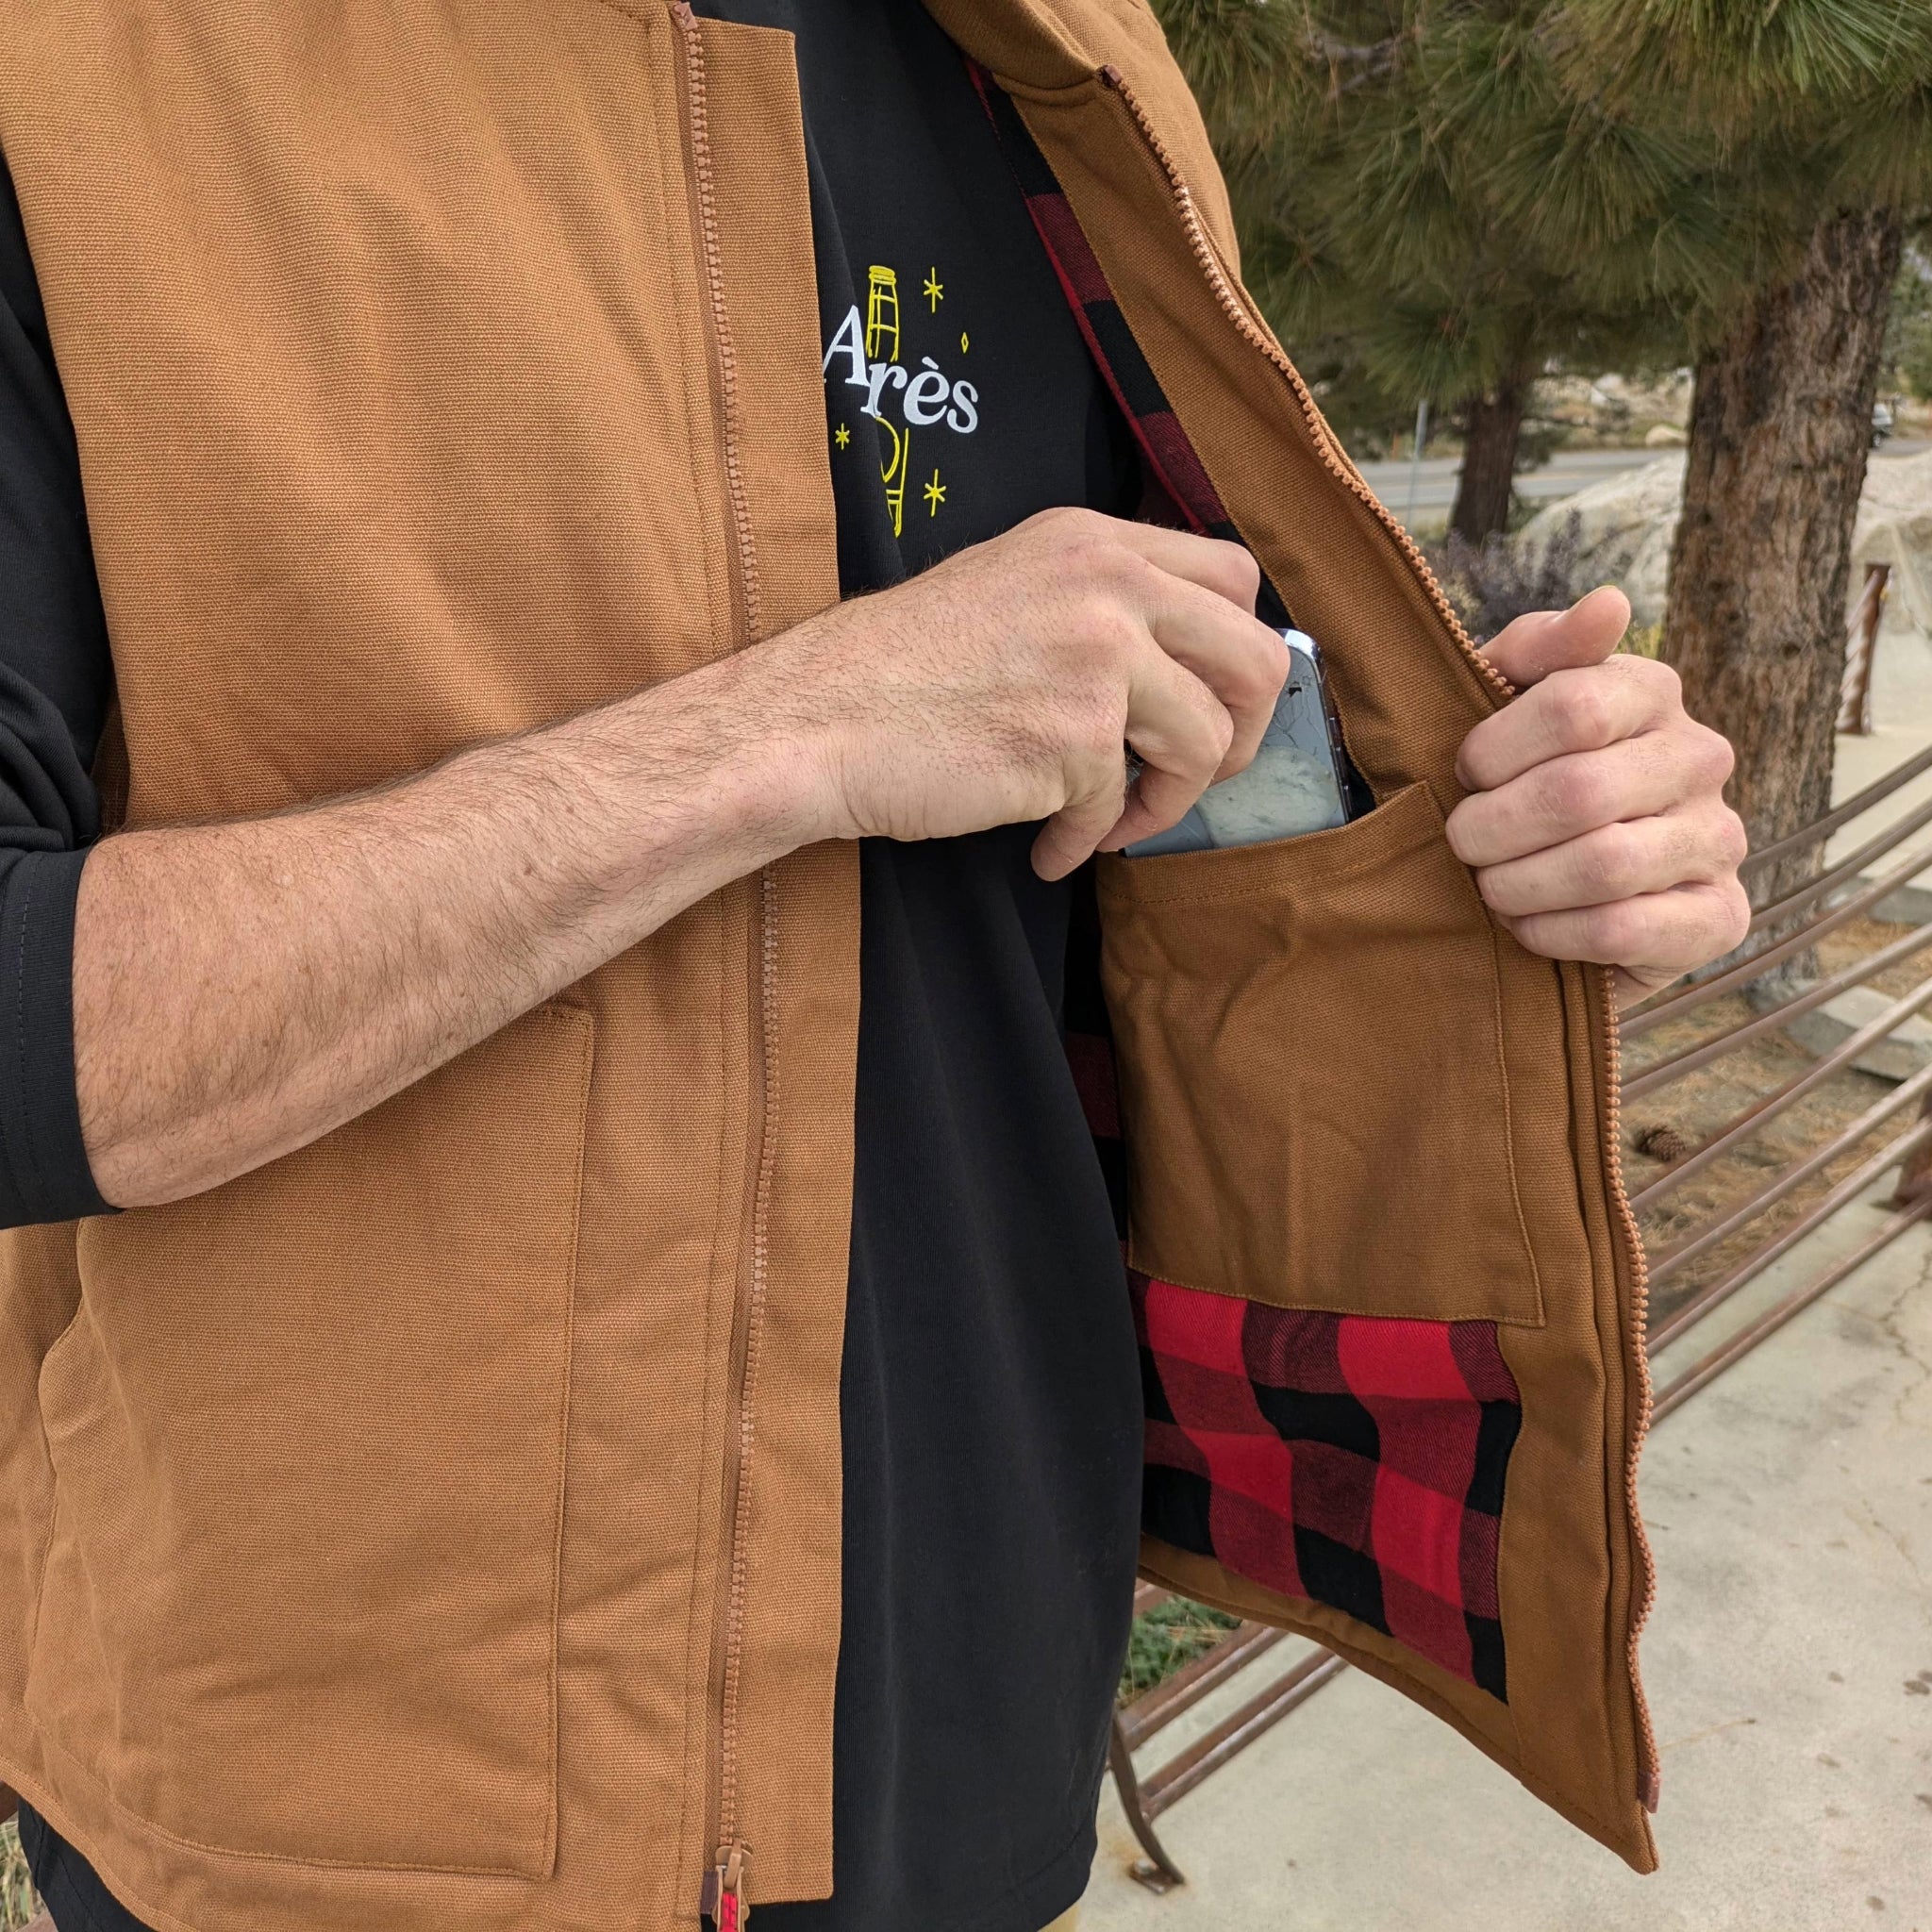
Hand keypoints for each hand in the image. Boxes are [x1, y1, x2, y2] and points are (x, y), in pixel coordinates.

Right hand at [752, 508, 1288, 878]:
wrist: (818, 718)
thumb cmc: (902, 669)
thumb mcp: (1013, 585)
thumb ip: (1100, 603)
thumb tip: (1187, 666)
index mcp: (1095, 541)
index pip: (1233, 577)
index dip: (1237, 652)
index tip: (1208, 701)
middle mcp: (1109, 585)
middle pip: (1255, 657)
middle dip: (1243, 734)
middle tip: (1193, 774)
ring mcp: (1097, 658)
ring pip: (1207, 743)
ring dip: (1166, 801)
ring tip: (1107, 823)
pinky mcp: (1075, 737)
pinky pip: (1119, 808)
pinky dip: (1085, 842)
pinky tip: (1045, 845)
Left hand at [1444, 586, 1748, 1004]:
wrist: (1546, 884)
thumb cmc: (1513, 778)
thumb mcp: (1501, 701)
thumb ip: (1536, 648)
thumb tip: (1610, 604)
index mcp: (1651, 691)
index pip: (1575, 706)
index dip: (1495, 749)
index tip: (1463, 773)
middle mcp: (1701, 758)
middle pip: (1580, 792)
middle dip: (1493, 828)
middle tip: (1462, 843)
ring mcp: (1719, 838)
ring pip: (1603, 866)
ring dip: (1518, 886)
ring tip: (1490, 887)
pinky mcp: (1719, 917)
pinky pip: (1625, 930)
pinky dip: (1553, 934)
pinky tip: (1526, 928)